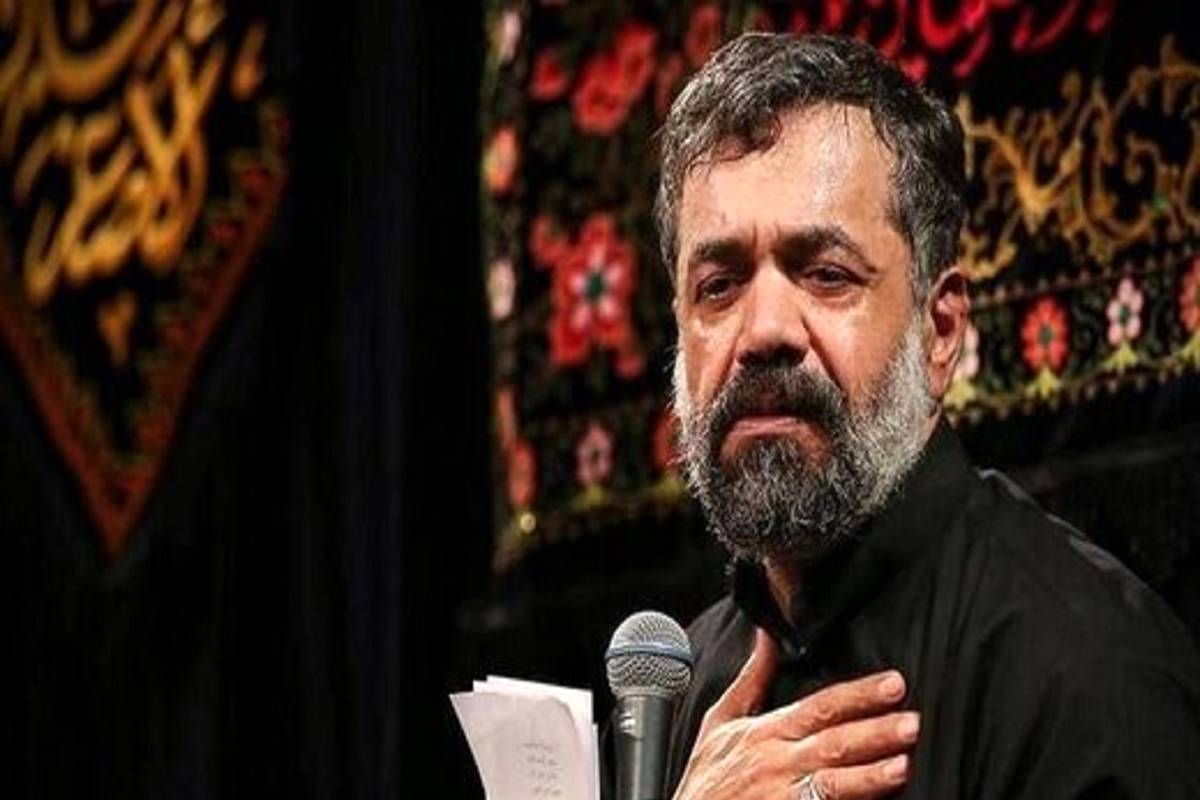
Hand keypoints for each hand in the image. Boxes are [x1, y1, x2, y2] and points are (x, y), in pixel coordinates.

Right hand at [672, 629, 917, 799]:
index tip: (893, 683)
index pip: (819, 707)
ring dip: (869, 776)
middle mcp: (777, 763)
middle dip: (873, 732)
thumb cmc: (706, 775)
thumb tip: (768, 634)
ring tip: (904, 765)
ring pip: (832, 785)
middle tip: (912, 722)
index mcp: (766, 732)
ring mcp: (782, 798)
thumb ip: (752, 678)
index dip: (858, 695)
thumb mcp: (721, 719)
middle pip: (832, 743)